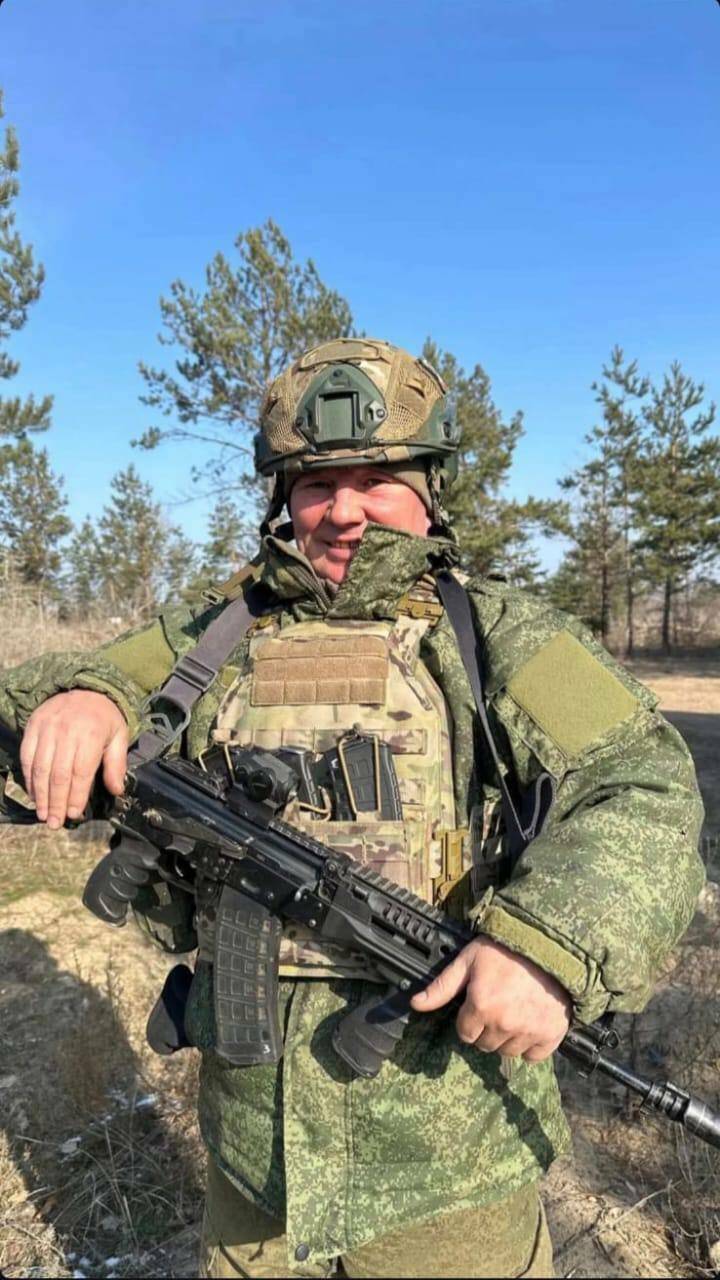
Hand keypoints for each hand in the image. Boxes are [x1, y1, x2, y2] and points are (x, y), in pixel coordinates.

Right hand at [20, 691, 127, 828]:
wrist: (84, 688)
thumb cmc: (104, 717)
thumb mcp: (119, 736)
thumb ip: (117, 764)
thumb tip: (117, 791)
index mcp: (91, 735)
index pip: (81, 772)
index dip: (76, 796)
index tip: (75, 814)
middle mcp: (67, 732)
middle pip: (58, 774)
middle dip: (56, 802)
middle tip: (55, 823)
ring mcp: (47, 728)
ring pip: (40, 768)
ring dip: (40, 795)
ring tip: (43, 814)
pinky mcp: (33, 727)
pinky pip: (27, 757)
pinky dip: (29, 778)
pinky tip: (34, 794)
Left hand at [410, 936, 571, 1061]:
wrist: (550, 944)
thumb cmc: (505, 949)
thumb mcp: (468, 960)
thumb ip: (442, 986)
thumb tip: (415, 1004)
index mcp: (481, 1005)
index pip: (464, 1034)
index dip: (468, 1019)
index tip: (478, 1003)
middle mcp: (504, 1023)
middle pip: (485, 1045)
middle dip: (486, 1029)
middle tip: (497, 1005)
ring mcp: (529, 1031)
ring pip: (508, 1052)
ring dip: (507, 1038)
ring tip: (514, 1012)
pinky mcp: (551, 1034)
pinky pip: (534, 1056)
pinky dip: (531, 1045)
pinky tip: (530, 1025)